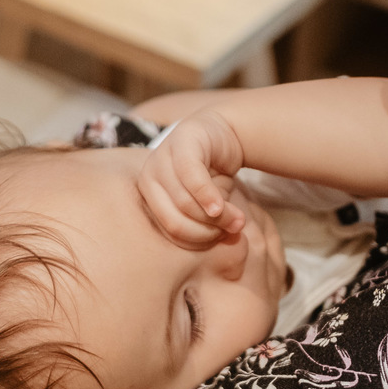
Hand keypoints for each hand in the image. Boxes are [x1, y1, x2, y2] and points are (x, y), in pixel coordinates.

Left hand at [138, 110, 246, 245]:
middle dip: (206, 233)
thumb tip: (225, 255)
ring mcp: (161, 157)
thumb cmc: (212, 175)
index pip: (168, 232)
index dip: (197, 242)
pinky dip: (208, 196)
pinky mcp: (181, 142)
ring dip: (216, 217)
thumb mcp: (207, 205)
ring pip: (184, 202)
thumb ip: (208, 225)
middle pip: (174, 220)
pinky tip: (222, 207)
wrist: (222, 133)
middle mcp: (149, 177)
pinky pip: (192, 177)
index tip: (221, 241)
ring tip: (238, 219)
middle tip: (233, 231)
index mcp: (149, 197)